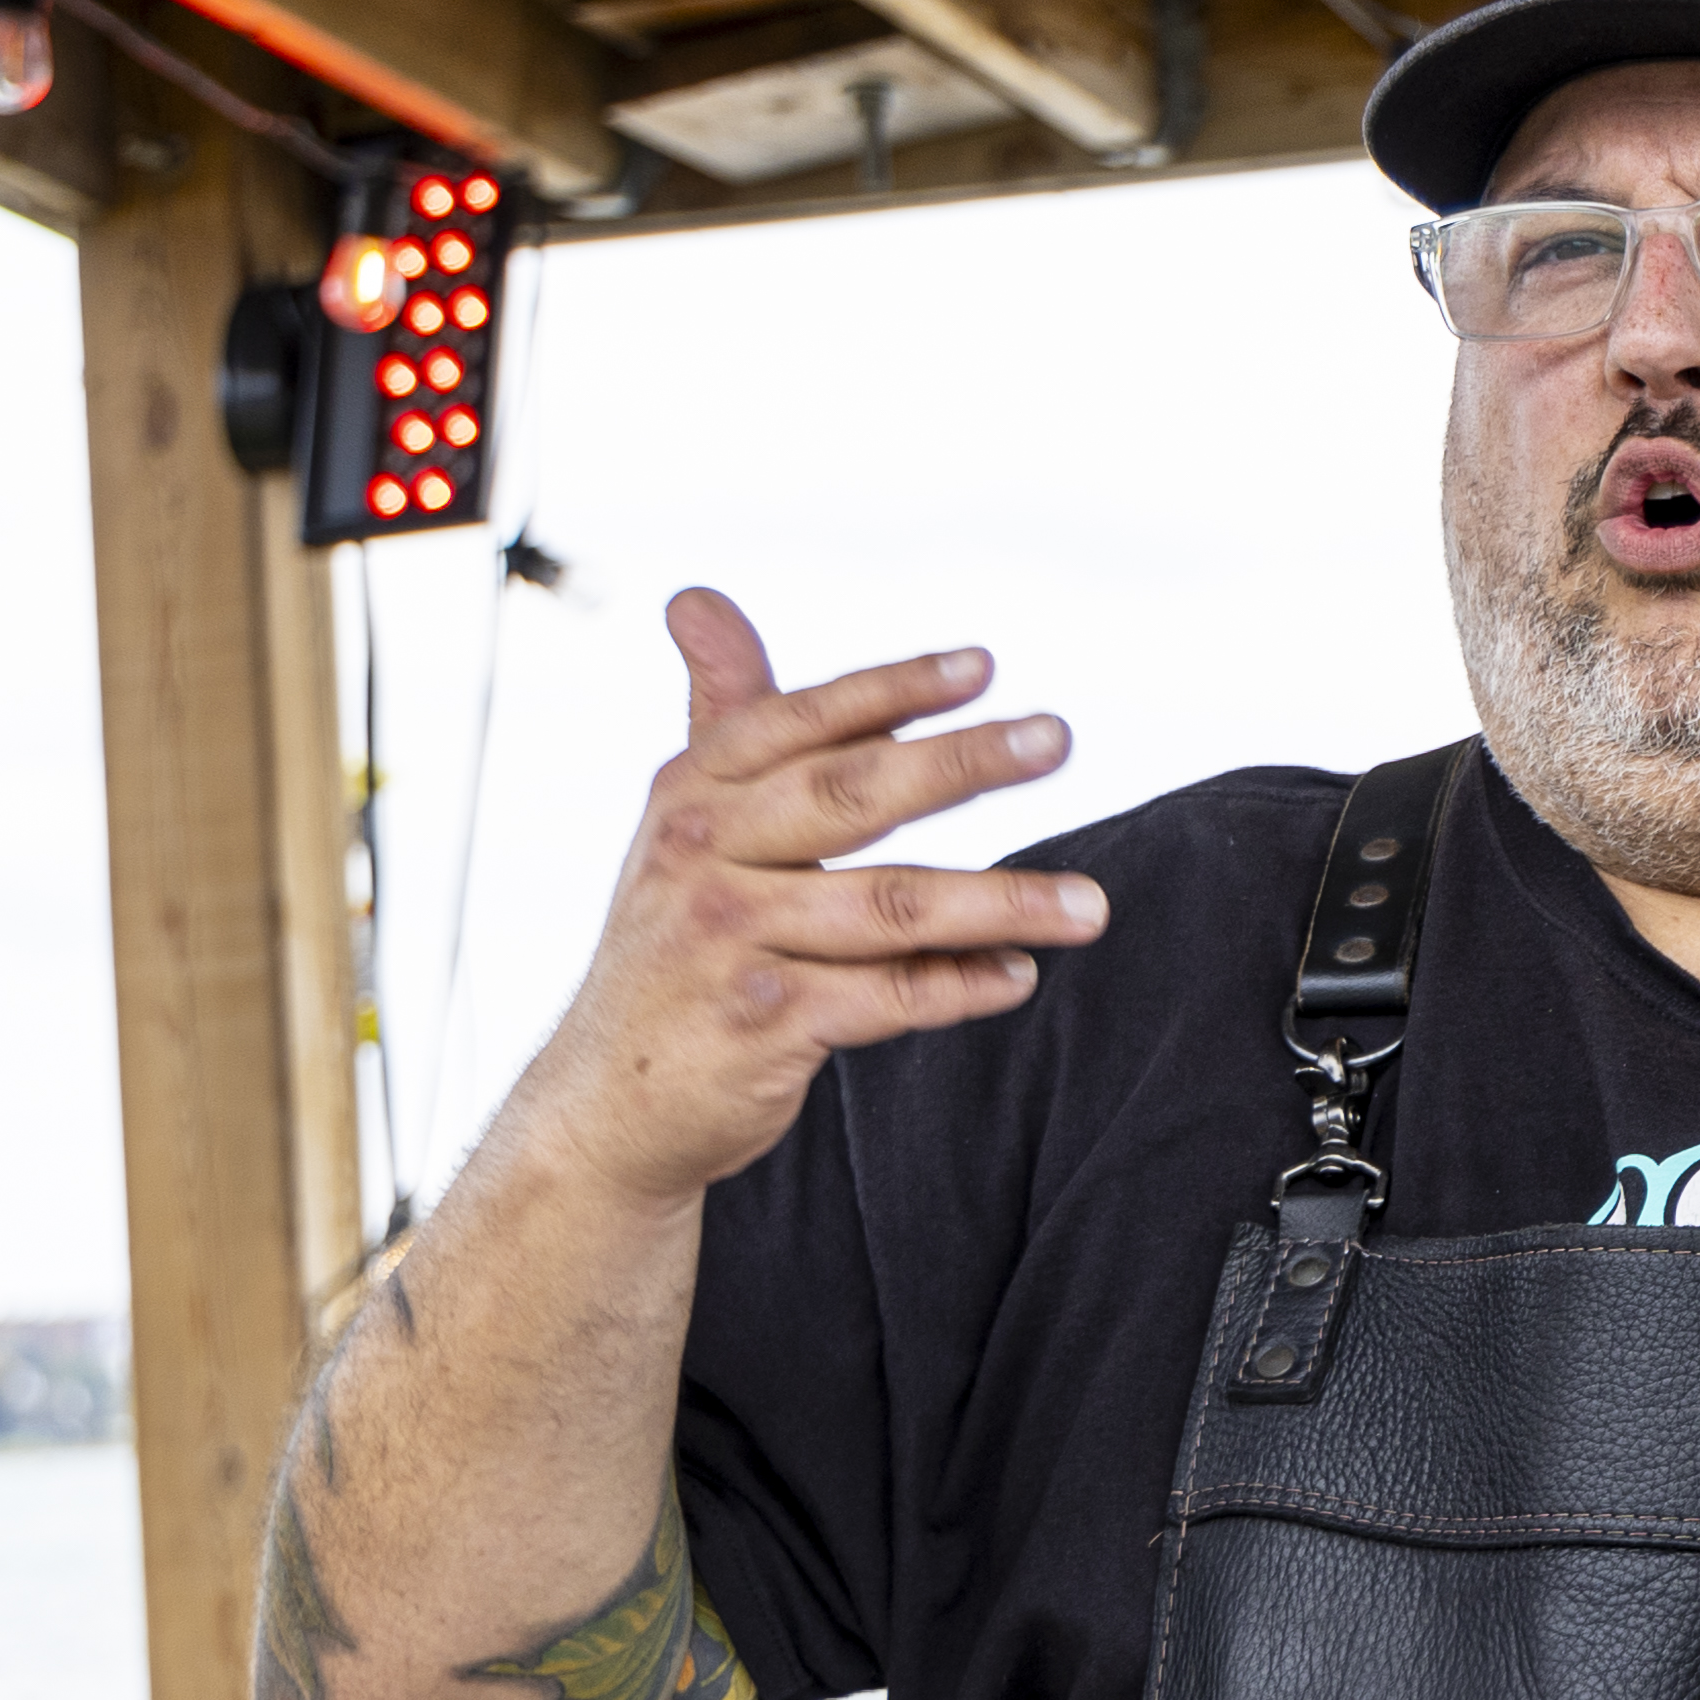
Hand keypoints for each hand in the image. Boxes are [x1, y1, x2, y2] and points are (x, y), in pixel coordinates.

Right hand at [499, 588, 1103, 1207]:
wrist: (609, 1102)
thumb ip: (721, 721)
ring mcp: (729, 944)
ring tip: (1090, 905)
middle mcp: (701, 859)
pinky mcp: (762, 1026)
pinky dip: (960, 986)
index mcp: (691, 795)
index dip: (890, 689)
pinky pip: (888, 998)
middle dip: (963, 761)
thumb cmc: (676, 948)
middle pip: (853, 795)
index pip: (798, 722)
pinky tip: (1019, 976)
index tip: (983, 666)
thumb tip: (698, 597)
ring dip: (1003, 902)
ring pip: (891, 907)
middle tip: (1056, 738)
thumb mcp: (683, 828)